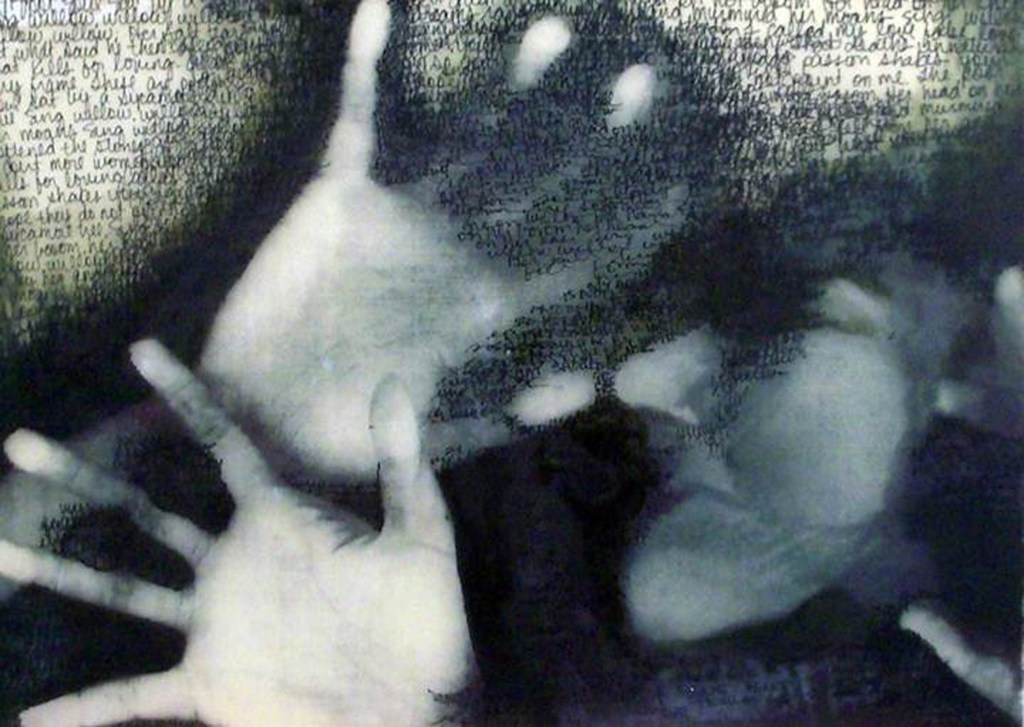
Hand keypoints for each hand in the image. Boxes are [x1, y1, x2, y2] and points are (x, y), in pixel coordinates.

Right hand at [1, 339, 471, 726]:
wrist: (420, 703)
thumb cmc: (426, 621)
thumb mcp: (420, 532)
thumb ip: (402, 461)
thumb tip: (395, 383)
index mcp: (278, 520)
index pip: (220, 441)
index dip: (183, 395)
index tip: (142, 349)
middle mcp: (233, 566)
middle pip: (141, 511)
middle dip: (82, 479)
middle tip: (19, 445)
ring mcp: (215, 625)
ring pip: (118, 591)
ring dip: (58, 573)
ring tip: (0, 548)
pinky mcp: (210, 684)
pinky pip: (129, 699)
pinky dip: (80, 712)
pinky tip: (26, 721)